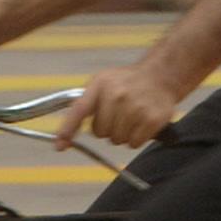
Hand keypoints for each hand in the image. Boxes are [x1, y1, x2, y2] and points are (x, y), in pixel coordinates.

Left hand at [53, 64, 182, 150]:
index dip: (67, 129)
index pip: (79, 110)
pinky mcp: (152, 120)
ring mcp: (135, 108)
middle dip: (107, 128)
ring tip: (132, 116)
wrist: (161, 75)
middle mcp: (117, 95)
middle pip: (100, 132)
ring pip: (117, 140)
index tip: (59, 145)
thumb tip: (63, 135)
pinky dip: (137, 138)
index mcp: (101, 84)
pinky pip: (133, 144)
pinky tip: (142, 123)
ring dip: (122, 133)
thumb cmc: (127, 82)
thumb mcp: (103, 81)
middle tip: (118, 115)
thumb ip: (85, 102)